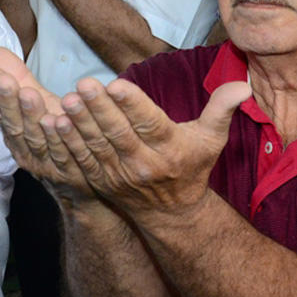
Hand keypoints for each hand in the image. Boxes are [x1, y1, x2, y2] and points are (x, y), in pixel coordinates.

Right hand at [0, 47, 95, 203]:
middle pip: (16, 126)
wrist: (82, 181)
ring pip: (38, 139)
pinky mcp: (71, 172)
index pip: (3, 114)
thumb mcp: (38, 106)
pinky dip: (60, 137)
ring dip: (32, 116)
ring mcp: (48, 164)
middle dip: (10, 102)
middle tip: (7, 80)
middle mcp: (27, 151)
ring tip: (30, 94)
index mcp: (16, 135)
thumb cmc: (57, 135)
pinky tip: (60, 118)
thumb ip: (18, 79)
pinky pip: (65, 153)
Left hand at [44, 74, 250, 217]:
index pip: (150, 124)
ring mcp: (119, 175)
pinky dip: (68, 143)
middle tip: (83, 85)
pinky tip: (55, 122)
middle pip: (119, 134)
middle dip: (99, 110)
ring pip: (97, 146)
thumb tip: (242, 84)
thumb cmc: (192, 166)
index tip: (117, 84)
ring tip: (67, 100)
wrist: (172, 213)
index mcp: (170, 149)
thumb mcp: (212, 138)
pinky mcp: (101, 181)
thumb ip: (222, 109)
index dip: (132, 105)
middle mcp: (143, 164)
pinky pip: (82, 160)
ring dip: (80, 124)